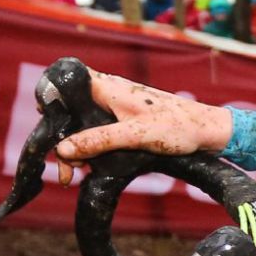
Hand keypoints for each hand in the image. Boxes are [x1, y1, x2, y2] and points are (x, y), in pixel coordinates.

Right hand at [55, 70, 232, 162]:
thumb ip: (98, 141)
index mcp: (108, 87)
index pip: (68, 80)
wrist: (207, 133)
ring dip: (77, 148)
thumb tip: (63, 149)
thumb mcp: (134, 136)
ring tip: (75, 175)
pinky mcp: (125, 122)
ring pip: (84, 125)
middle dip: (63, 137)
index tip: (47, 123)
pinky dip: (92, 150)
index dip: (52, 97)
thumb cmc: (176, 127)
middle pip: (72, 110)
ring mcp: (117, 108)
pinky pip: (99, 133)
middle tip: (65, 167)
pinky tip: (91, 169)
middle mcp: (110, 93)